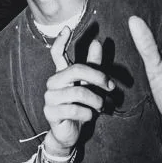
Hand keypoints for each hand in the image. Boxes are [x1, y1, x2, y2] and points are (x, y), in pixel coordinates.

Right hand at [44, 27, 113, 153]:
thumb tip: (97, 42)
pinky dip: (88, 114)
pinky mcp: (50, 112)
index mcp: (62, 74)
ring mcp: (50, 97)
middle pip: (75, 69)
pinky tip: (90, 116)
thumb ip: (93, 66)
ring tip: (102, 106)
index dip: (61, 41)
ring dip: (96, 100)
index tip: (68, 28)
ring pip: (78, 92)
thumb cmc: (81, 107)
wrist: (70, 134)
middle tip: (111, 86)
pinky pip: (75, 109)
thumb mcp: (91, 86)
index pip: (57, 54)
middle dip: (98, 76)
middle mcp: (53, 83)